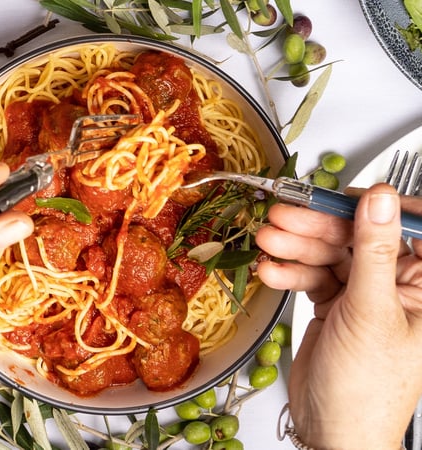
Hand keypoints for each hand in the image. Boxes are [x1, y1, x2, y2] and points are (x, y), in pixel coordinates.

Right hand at [256, 183, 421, 449]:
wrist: (332, 428)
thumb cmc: (369, 387)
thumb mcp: (372, 312)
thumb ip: (375, 252)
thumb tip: (381, 201)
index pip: (411, 227)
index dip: (378, 207)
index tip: (343, 198)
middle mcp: (397, 286)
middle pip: (358, 237)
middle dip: (319, 227)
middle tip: (286, 216)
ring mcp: (363, 293)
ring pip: (331, 254)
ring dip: (297, 247)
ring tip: (270, 241)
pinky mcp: (334, 302)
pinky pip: (313, 275)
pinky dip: (291, 272)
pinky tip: (273, 271)